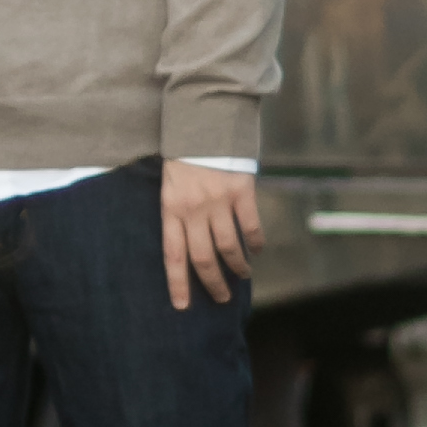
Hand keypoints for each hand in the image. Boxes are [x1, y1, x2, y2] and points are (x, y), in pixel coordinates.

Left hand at [161, 159, 260, 309]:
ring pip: (229, 247)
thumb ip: (177, 212)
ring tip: (242, 275)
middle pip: (204, 258)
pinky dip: (255, 243)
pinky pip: (250, 226)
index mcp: (171, 208)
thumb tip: (189, 244)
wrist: (203, 120)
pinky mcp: (241, 191)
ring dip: (237, 267)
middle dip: (213, 284)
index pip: (173, 255)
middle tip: (221, 298)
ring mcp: (219, 201)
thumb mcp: (169, 184)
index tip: (182, 306)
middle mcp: (194, 209)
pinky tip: (257, 250)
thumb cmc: (183, 155)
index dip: (178, 283)